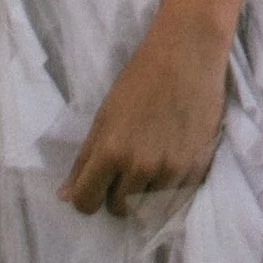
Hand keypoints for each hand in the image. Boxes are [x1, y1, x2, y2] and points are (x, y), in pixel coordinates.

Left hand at [61, 13, 230, 215]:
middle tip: (126, 170)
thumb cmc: (141, 78)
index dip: (88, 197)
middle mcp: (140, 166)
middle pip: (119, 209)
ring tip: (151, 164)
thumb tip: (65, 197)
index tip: (96, 186)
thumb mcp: (104, 115)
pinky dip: (169, 189)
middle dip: (118, 194)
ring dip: (145, 194)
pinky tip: (169, 163)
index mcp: (111, 151)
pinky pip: (175, 201)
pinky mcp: (196, 168)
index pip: (87, 202)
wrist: (188, 53)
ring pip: (148, 210)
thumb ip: (85, 159)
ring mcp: (170, 170)